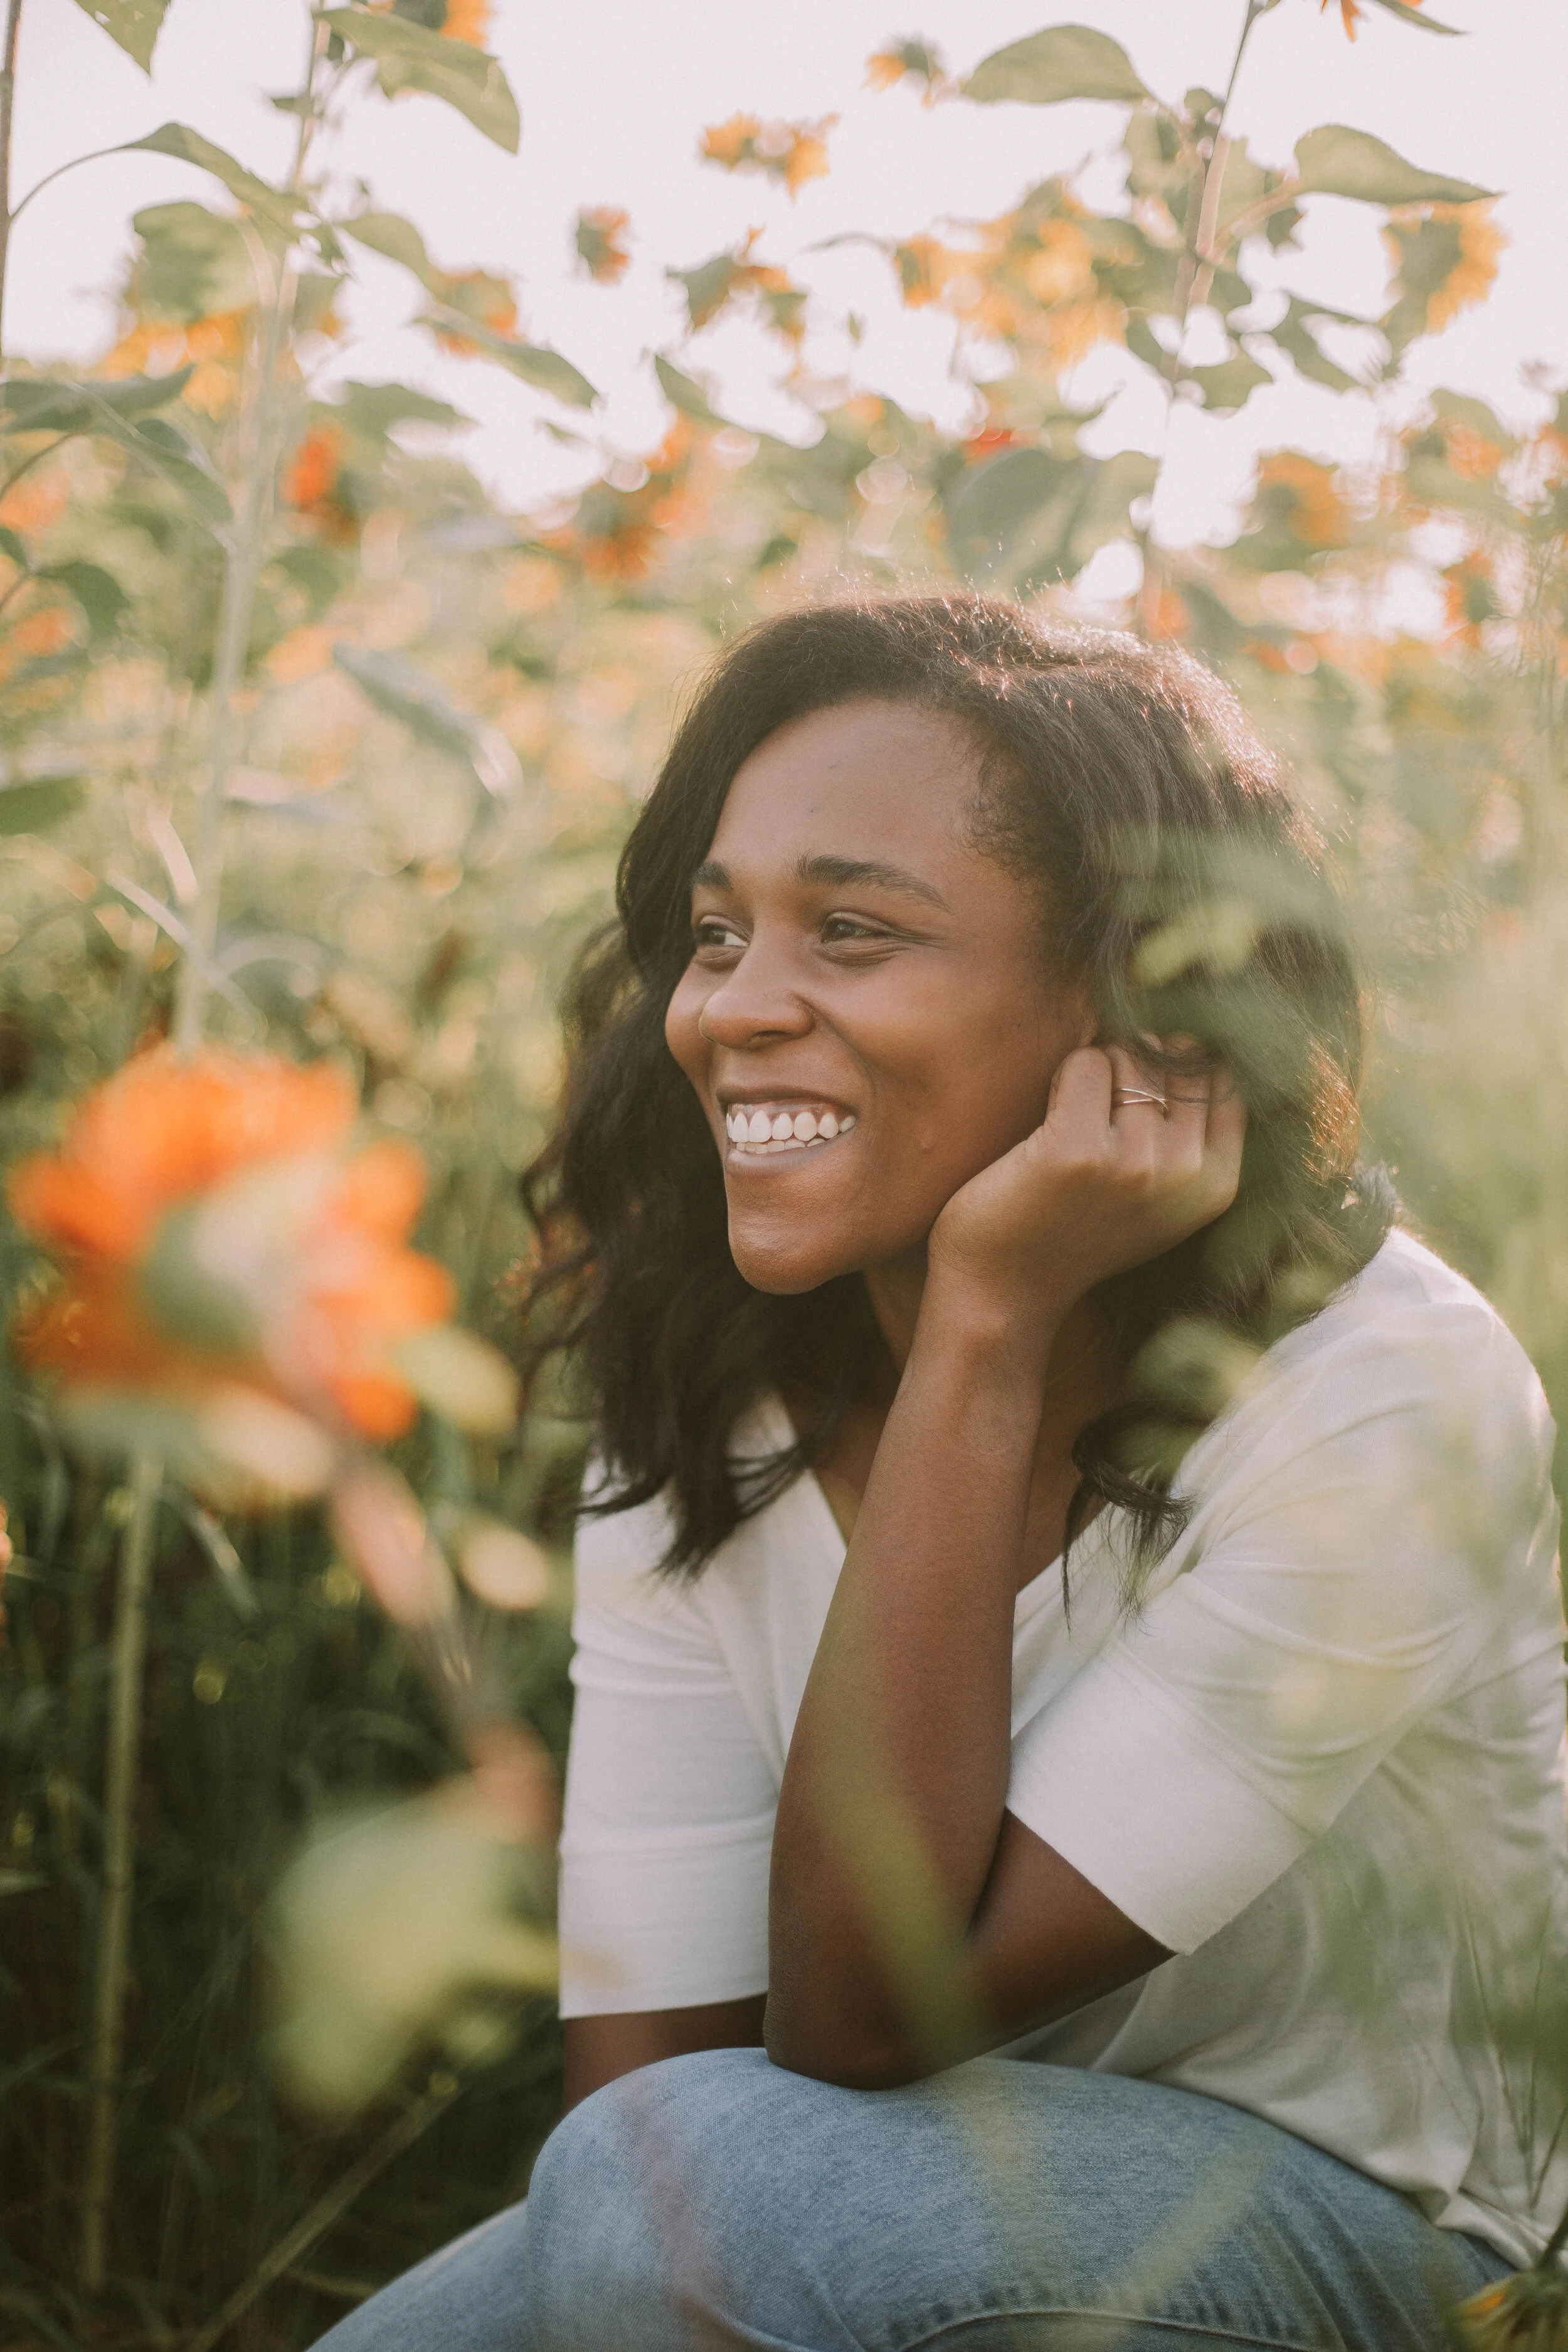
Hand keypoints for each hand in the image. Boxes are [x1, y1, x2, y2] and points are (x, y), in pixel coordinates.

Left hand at [925, 1042, 1245, 1335]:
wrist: (1005, 1292)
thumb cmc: (1077, 1229)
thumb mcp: (1160, 1196)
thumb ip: (1192, 1133)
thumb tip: (1198, 1039)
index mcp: (1217, 1184)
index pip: (1223, 1076)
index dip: (1177, 1066)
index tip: (1137, 1102)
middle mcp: (1185, 1173)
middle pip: (1178, 1058)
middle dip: (1136, 1065)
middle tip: (1099, 1113)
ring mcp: (1133, 1162)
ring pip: (1129, 1055)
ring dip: (1095, 1072)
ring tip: (1072, 1124)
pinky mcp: (1076, 1149)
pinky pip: (1085, 1063)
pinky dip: (1062, 1077)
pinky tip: (1048, 1125)